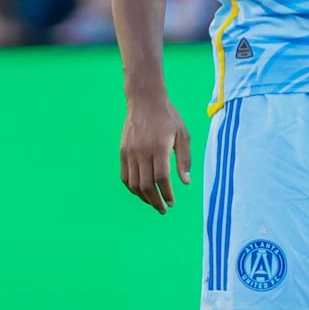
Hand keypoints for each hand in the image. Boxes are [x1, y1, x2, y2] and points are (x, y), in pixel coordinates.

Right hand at [120, 93, 190, 213]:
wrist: (145, 100)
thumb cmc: (168, 117)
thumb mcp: (183, 135)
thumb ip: (184, 159)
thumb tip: (186, 182)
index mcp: (159, 148)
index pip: (161, 178)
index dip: (167, 194)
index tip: (172, 203)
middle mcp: (142, 152)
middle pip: (146, 185)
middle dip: (155, 201)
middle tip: (163, 209)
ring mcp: (130, 152)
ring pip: (133, 183)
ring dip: (143, 197)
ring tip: (153, 203)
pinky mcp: (122, 151)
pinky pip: (124, 175)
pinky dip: (132, 187)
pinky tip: (141, 192)